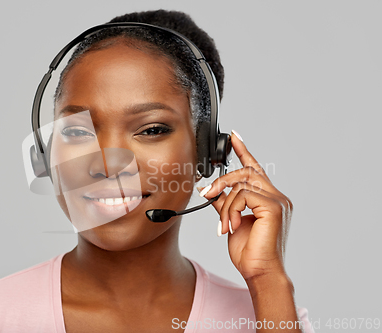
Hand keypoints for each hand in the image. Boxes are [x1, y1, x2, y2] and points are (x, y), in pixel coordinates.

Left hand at [199, 130, 292, 281]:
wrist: (259, 272)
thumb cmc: (249, 251)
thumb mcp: (231, 221)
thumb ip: (224, 202)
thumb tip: (209, 189)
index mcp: (268, 198)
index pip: (255, 168)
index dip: (243, 151)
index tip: (233, 136)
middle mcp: (276, 197)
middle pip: (246, 172)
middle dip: (222, 181)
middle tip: (207, 193)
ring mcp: (278, 201)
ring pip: (241, 184)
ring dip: (225, 204)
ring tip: (224, 224)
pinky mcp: (274, 207)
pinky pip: (243, 195)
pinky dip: (231, 209)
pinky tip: (232, 225)